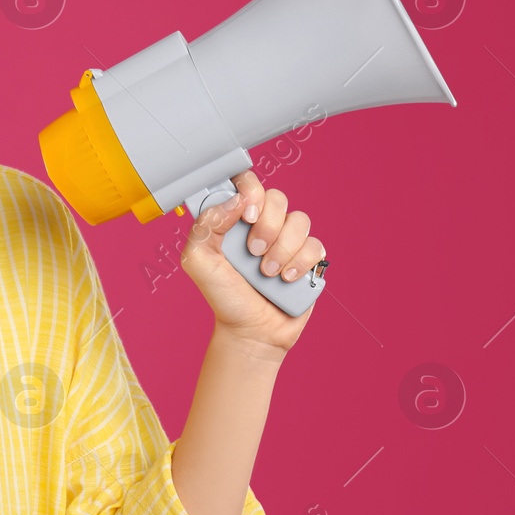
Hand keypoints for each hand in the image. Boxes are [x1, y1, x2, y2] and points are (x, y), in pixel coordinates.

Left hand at [179, 170, 326, 354]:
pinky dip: (300, 264)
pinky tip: (285, 279)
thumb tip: (234, 199)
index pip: (247, 183)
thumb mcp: (198, 261)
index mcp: (235, 219)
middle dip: (266, 227)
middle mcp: (263, 224)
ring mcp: (287, 240)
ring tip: (267, 273)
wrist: (251, 331)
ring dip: (283, 249)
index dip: (250, 190)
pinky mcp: (308, 259)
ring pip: (300, 220)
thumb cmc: (224, 295)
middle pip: (277, 198)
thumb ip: (205, 225)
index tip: (245, 215)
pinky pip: (316, 246)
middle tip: (253, 252)